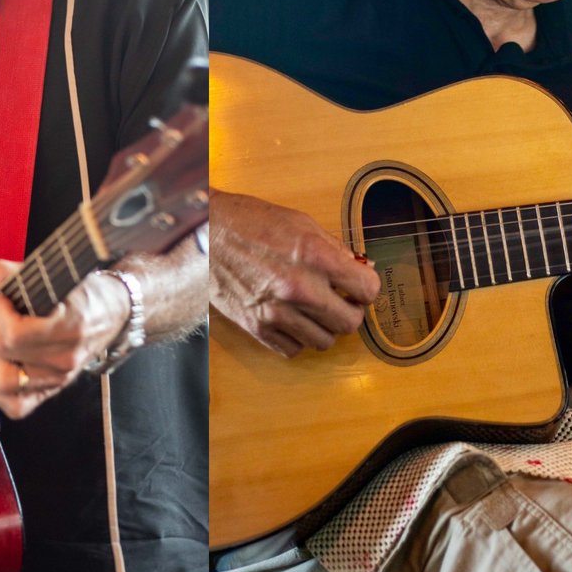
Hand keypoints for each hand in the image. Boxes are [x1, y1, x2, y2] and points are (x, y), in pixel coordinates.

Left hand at [0, 259, 131, 419]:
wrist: (113, 311)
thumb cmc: (86, 292)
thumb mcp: (54, 272)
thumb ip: (7, 273)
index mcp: (70, 327)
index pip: (15, 333)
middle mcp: (65, 358)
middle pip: (5, 351)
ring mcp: (59, 377)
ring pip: (5, 380)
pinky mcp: (52, 388)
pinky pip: (17, 406)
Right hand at [209, 189, 380, 356]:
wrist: (204, 234)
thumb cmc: (249, 222)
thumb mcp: (300, 223)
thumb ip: (334, 249)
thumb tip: (360, 269)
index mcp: (314, 256)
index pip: (367, 289)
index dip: (367, 288)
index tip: (360, 286)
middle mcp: (298, 287)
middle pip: (349, 323)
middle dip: (351, 312)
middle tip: (342, 301)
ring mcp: (276, 312)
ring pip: (324, 341)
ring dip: (324, 327)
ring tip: (315, 310)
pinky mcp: (257, 327)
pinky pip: (293, 349)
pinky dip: (298, 338)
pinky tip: (292, 318)